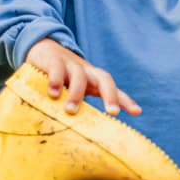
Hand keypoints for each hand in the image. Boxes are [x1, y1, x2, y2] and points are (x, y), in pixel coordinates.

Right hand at [25, 38, 141, 116]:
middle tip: (113, 112)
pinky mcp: (53, 60)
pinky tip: (53, 93)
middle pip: (104, 79)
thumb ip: (79, 105)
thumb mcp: (72, 89)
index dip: (125, 100)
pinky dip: (56, 81)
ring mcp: (70, 64)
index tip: (137, 112)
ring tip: (70, 110)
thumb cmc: (61, 75)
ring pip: (80, 76)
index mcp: (93, 79)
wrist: (42, 47)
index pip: (113, 88)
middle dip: (111, 95)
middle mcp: (86, 71)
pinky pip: (57, 69)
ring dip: (76, 94)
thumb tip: (82, 132)